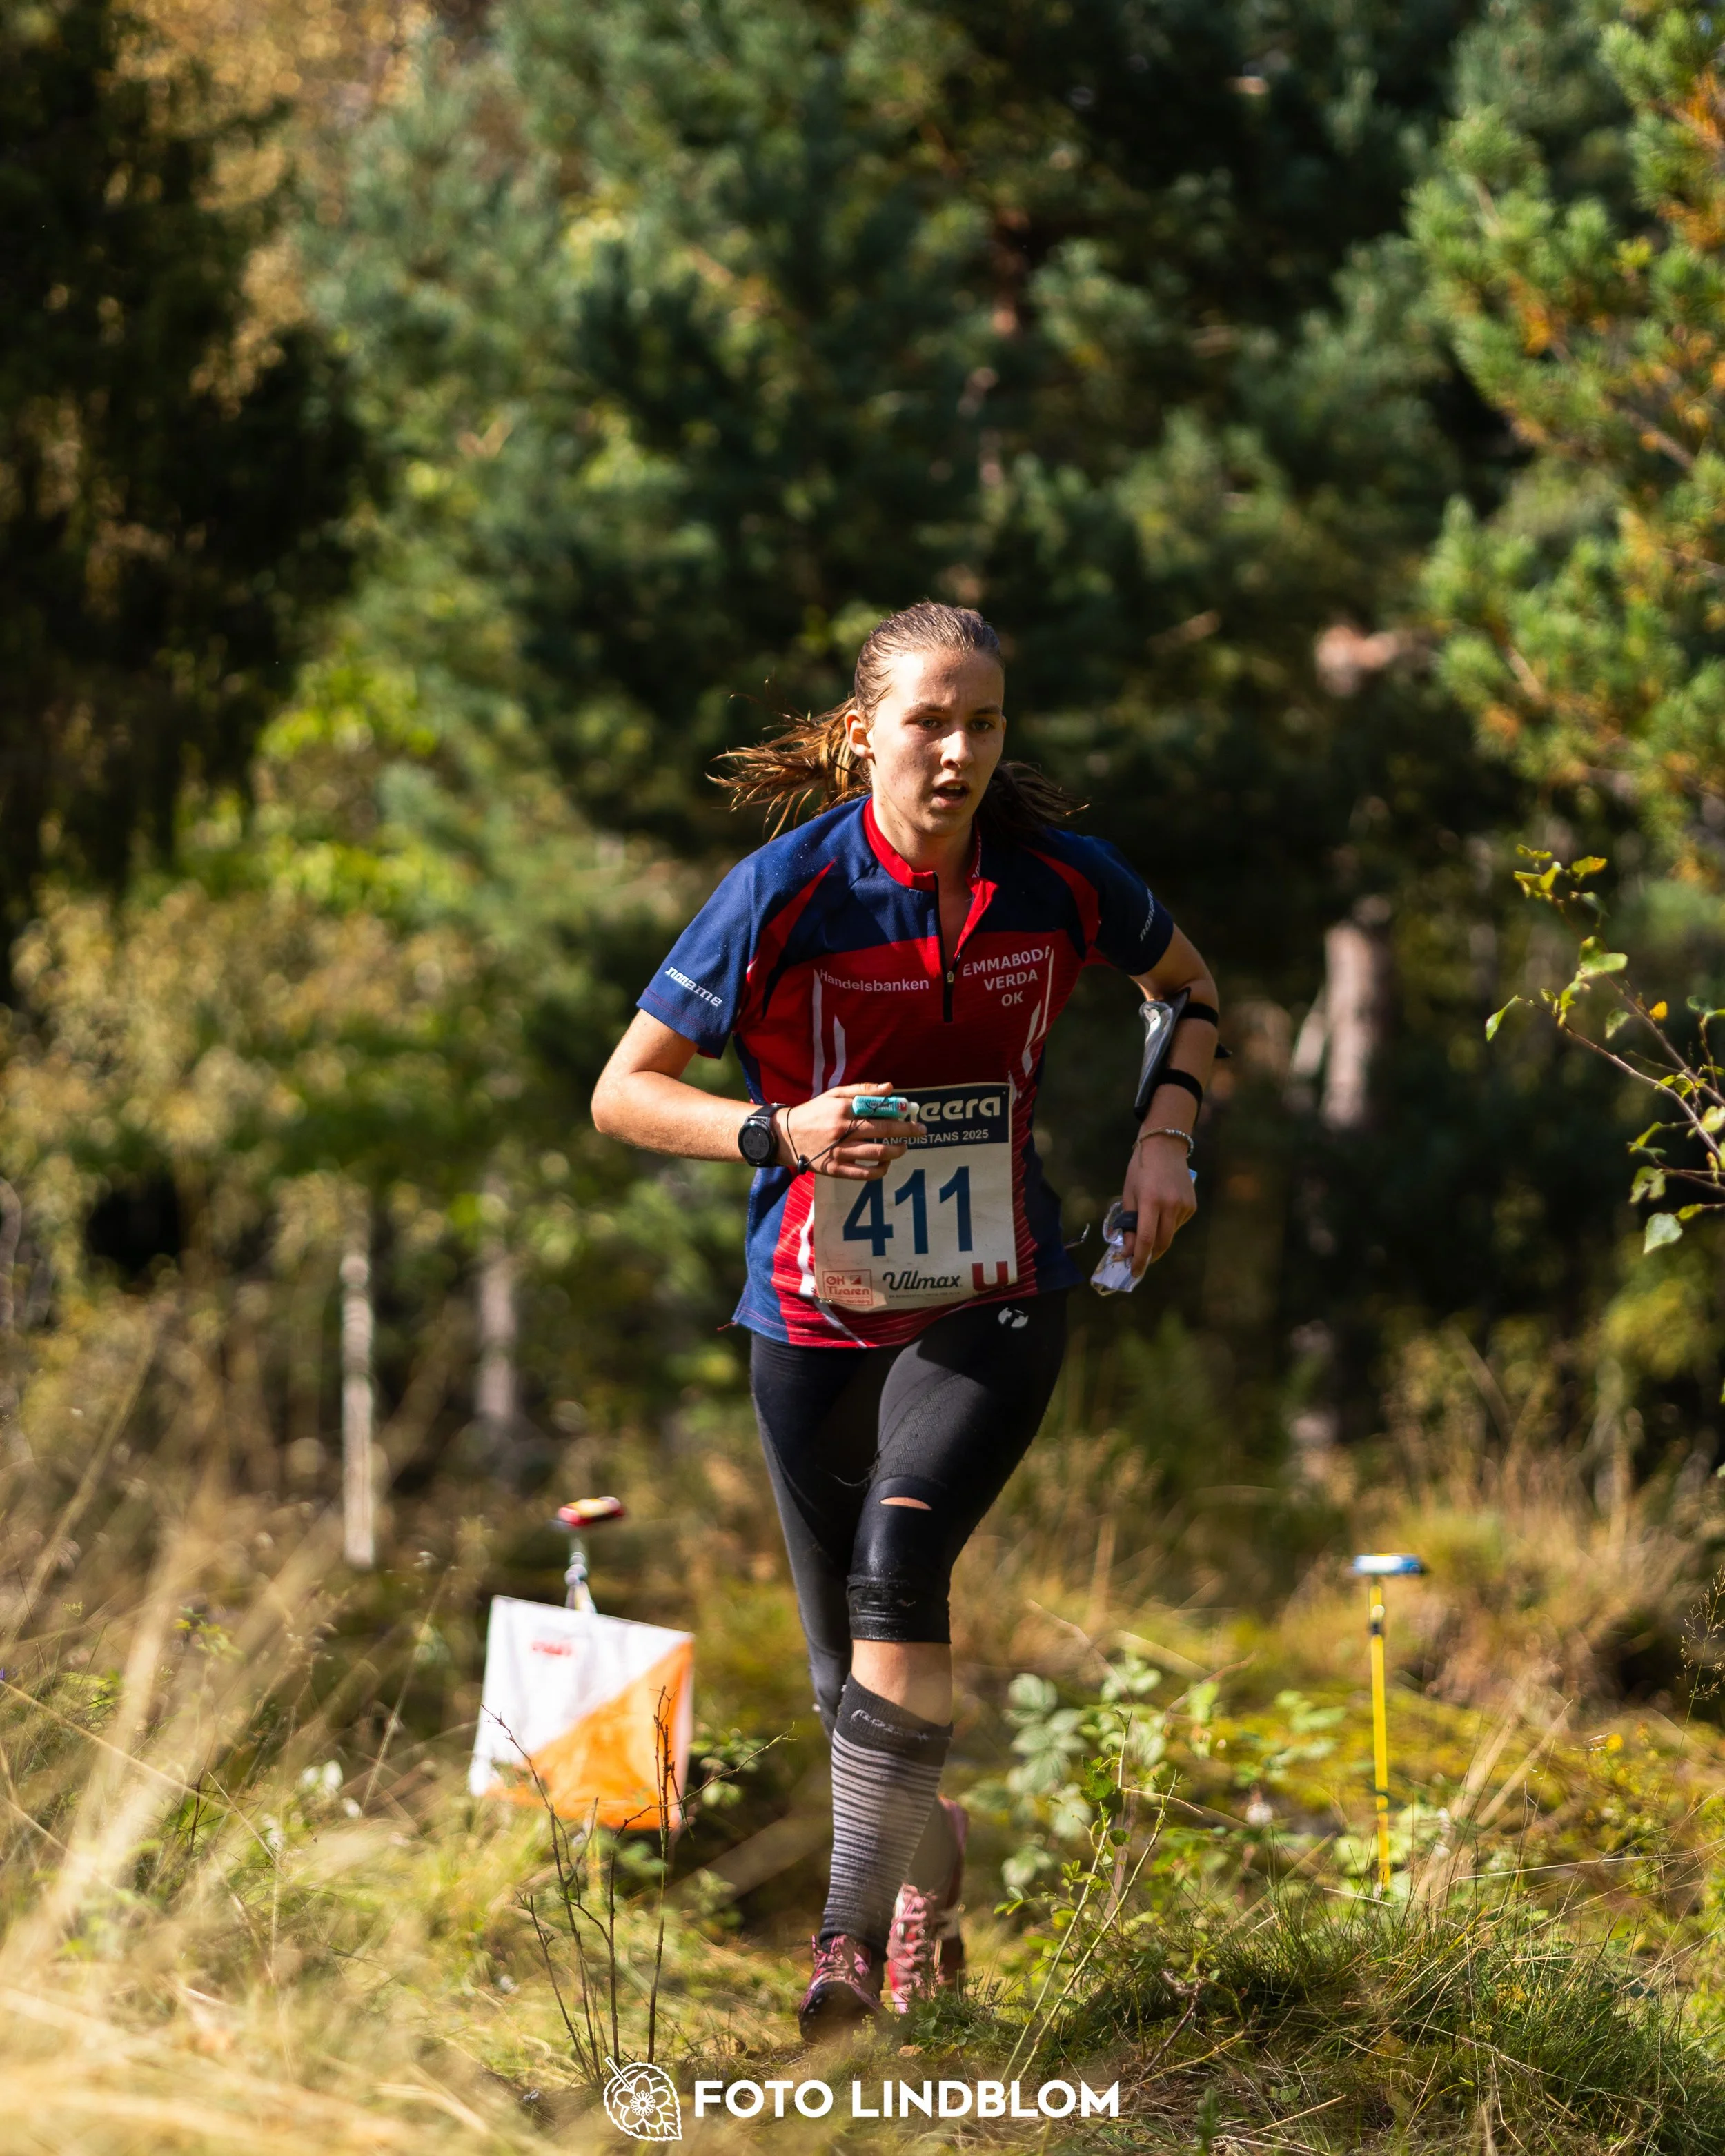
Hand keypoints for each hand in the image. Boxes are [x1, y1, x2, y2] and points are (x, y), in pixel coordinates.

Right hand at [778, 1083, 925, 1180]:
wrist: (784, 1136)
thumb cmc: (813, 1112)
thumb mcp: (834, 1095)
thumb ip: (862, 1091)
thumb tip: (889, 1087)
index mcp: (843, 1110)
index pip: (878, 1110)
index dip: (899, 1113)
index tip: (913, 1114)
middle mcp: (842, 1131)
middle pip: (883, 1132)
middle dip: (906, 1132)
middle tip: (920, 1132)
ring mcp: (838, 1152)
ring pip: (877, 1154)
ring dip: (896, 1151)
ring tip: (903, 1148)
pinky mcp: (834, 1170)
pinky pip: (864, 1174)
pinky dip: (880, 1170)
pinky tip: (885, 1164)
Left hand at [1119, 1131, 1196, 1276]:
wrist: (1165, 1147)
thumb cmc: (1140, 1169)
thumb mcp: (1128, 1195)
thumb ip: (1129, 1223)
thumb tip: (1127, 1250)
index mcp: (1151, 1201)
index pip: (1146, 1239)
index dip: (1140, 1258)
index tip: (1134, 1271)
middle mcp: (1171, 1205)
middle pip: (1163, 1242)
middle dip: (1151, 1255)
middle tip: (1141, 1261)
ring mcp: (1185, 1206)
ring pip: (1171, 1234)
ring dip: (1159, 1238)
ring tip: (1150, 1227)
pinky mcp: (1193, 1205)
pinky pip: (1178, 1224)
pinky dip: (1169, 1226)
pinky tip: (1163, 1213)